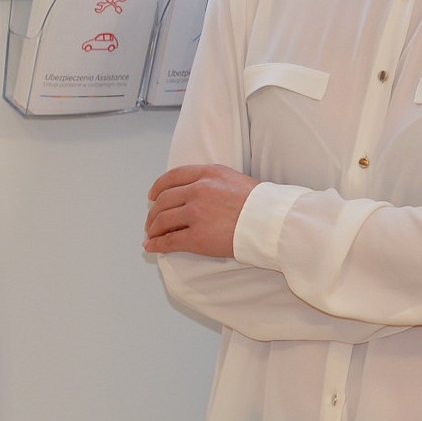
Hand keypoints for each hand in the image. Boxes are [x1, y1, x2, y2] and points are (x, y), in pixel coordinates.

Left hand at [143, 164, 259, 256]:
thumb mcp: (234, 178)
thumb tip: (193, 191)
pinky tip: (151, 246)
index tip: (152, 195)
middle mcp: (198, 190)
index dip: (158, 187)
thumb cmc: (259, 203)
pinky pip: (168, 241)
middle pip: (163, 200)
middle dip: (153, 212)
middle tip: (153, 220)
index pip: (172, 177)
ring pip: (161, 220)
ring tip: (153, 234)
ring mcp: (195, 214)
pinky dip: (155, 244)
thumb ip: (211, 180)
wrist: (271, 221)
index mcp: (208, 174)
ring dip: (153, 229)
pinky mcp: (196, 237)